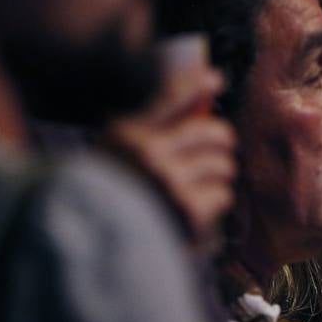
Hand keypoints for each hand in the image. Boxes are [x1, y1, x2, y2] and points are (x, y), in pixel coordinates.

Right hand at [104, 64, 234, 246]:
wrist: (98, 244)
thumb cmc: (110, 197)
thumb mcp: (116, 154)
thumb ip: (149, 130)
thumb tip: (193, 103)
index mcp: (128, 134)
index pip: (169, 96)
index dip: (196, 83)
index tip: (215, 78)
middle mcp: (148, 152)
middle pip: (213, 132)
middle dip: (220, 144)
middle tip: (215, 155)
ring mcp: (169, 179)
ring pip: (223, 165)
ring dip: (216, 178)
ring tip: (195, 189)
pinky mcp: (188, 208)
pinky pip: (222, 195)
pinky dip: (213, 204)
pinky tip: (194, 211)